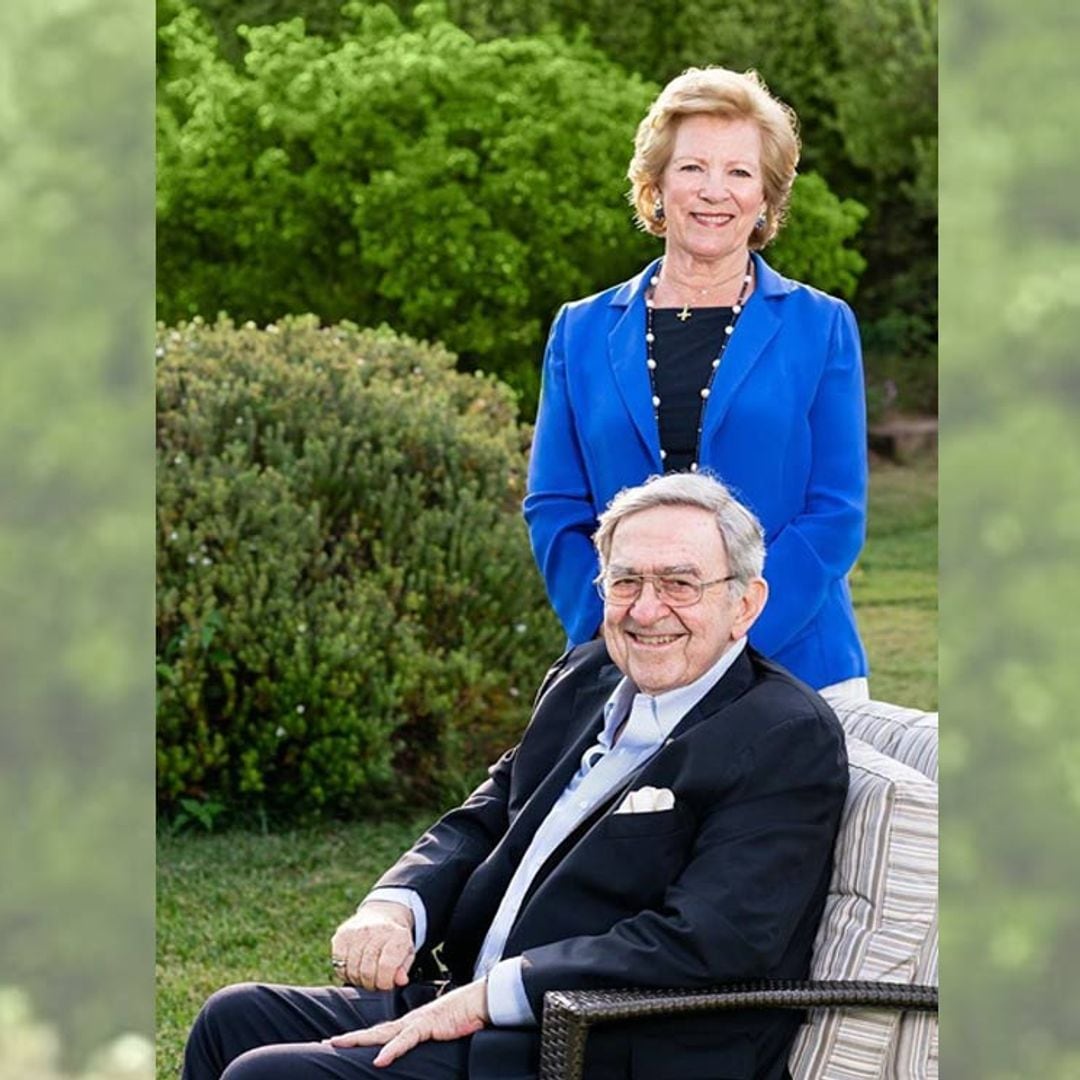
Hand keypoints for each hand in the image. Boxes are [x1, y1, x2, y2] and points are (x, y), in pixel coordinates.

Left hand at [326, 979, 488, 1066]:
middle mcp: (408, 1022)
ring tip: (340, 1044)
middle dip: (352, 1038)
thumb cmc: (461, 1018)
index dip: (361, 1038)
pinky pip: (406, 1040)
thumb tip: (417, 1051)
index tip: (341, 1042)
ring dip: (360, 1039)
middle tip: (328, 1042)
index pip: (380, 1033)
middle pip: (375, 1032)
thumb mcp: (437, 1034)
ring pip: (382, 1034)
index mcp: (409, 1025)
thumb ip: (424, 1041)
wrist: (477, 1003)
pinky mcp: (427, 1026)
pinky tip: (379, 1060)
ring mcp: (415, 1023)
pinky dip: (392, 1050)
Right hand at [330, 901, 414, 990]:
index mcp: (397, 935)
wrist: (380, 915)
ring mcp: (356, 931)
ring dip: (359, 980)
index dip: (385, 982)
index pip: (386, 966)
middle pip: (367, 971)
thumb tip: (400, 980)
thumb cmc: (394, 940)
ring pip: (352, 970)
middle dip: (372, 984)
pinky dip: (346, 973)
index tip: (386, 984)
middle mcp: (376, 930)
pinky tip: (355, 968)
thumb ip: (404, 968)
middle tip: (375, 982)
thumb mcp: (407, 953)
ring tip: (366, 975)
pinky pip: (339, 965)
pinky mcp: (341, 935)